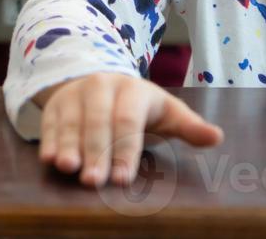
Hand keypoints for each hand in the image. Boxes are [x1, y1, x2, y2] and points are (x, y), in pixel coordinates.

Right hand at [33, 72, 222, 186]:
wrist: (101, 83)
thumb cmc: (139, 107)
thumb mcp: (166, 112)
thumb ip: (188, 127)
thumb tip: (217, 137)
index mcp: (133, 89)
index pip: (128, 120)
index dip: (126, 150)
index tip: (124, 179)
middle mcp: (101, 86)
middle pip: (98, 122)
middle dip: (96, 152)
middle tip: (94, 181)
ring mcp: (76, 93)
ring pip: (71, 121)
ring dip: (68, 145)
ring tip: (68, 168)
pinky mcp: (56, 103)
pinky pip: (50, 121)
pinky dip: (48, 139)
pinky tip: (49, 159)